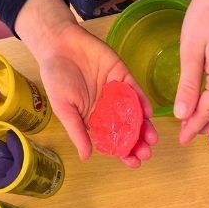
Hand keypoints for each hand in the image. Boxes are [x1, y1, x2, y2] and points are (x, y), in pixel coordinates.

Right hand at [15, 0, 156, 167]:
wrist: (59, 44)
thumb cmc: (56, 78)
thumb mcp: (64, 108)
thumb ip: (77, 131)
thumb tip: (86, 157)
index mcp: (94, 119)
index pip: (112, 140)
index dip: (124, 152)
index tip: (134, 163)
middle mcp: (108, 108)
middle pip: (127, 129)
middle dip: (138, 142)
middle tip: (146, 152)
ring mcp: (117, 92)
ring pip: (135, 113)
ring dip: (144, 126)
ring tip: (151, 138)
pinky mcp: (123, 75)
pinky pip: (135, 91)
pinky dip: (142, 102)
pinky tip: (148, 113)